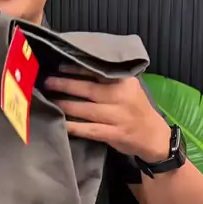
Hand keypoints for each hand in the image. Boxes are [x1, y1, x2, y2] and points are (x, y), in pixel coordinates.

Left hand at [44, 66, 170, 161]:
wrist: (154, 136)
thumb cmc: (136, 110)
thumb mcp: (129, 89)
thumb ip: (110, 80)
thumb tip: (79, 69)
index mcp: (125, 82)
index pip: (97, 71)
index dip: (75, 69)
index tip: (58, 66)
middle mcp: (121, 97)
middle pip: (88, 89)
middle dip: (64, 85)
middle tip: (47, 82)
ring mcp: (118, 117)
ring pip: (85, 109)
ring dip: (65, 105)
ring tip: (50, 101)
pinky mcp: (114, 134)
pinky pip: (89, 129)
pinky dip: (74, 127)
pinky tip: (61, 124)